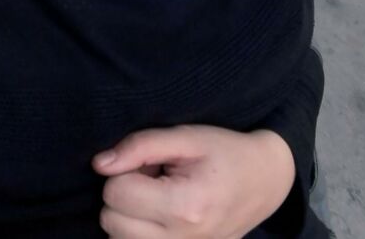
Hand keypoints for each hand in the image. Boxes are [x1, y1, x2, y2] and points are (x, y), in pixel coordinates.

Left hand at [92, 124, 294, 238]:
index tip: (149, 162)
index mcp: (184, 206)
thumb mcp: (186, 136)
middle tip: (152, 177)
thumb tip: (99, 164)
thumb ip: (140, 146)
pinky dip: (136, 232)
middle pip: (111, 221)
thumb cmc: (225, 152)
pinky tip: (157, 213)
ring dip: (128, 215)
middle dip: (122, 193)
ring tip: (157, 194)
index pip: (116, 193)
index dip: (125, 169)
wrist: (265, 180)